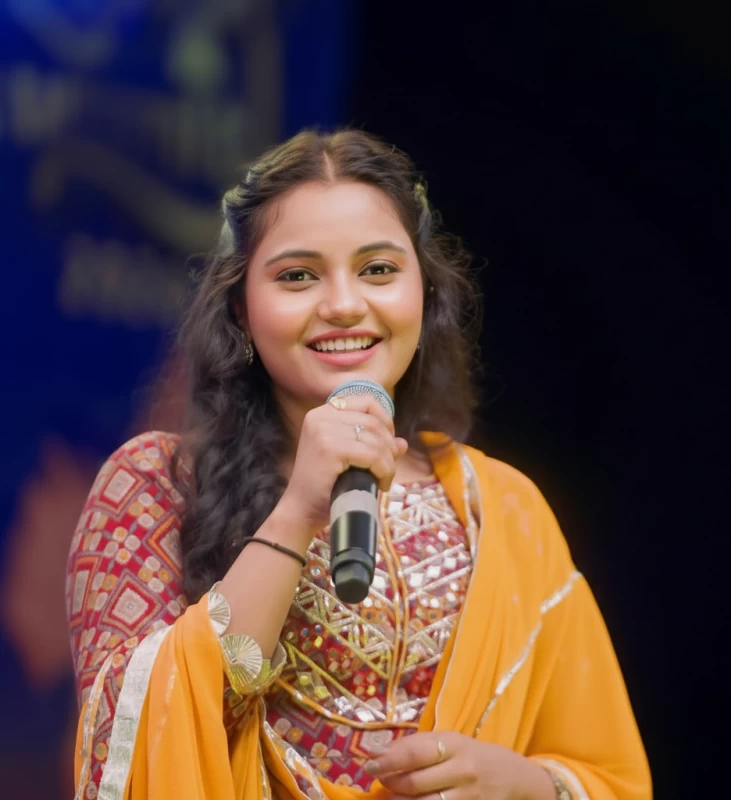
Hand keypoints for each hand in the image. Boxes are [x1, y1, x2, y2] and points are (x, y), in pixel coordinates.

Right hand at [278, 394, 408, 535]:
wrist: (302, 511)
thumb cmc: (326, 486)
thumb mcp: (351, 459)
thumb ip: (374, 446)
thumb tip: (403, 443)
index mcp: (323, 413)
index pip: (366, 402)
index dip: (385, 421)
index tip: (388, 445)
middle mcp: (321, 416)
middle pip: (373, 422)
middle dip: (389, 447)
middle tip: (388, 469)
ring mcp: (323, 430)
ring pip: (375, 440)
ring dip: (388, 463)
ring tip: (384, 480)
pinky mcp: (329, 448)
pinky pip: (372, 455)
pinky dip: (384, 470)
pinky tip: (381, 484)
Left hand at [366, 732, 554, 799]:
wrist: (514, 778)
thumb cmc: (473, 754)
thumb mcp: (451, 740)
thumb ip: (420, 745)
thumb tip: (382, 752)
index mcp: (455, 745)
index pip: (415, 753)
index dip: (388, 760)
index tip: (369, 764)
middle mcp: (462, 771)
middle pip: (416, 783)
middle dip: (390, 783)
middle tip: (379, 779)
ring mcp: (468, 797)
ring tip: (392, 795)